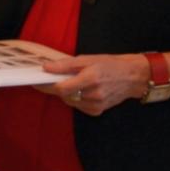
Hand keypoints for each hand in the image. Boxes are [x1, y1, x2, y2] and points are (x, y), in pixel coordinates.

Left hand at [33, 53, 151, 115]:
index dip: (47, 85)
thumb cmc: (110, 65)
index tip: (37, 81)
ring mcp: (96, 105)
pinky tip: (83, 91)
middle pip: (63, 95)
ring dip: (66, 93)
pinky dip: (76, 99)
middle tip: (55, 78)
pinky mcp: (97, 111)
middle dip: (56, 87)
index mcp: (91, 79)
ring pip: (70, 101)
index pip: (61, 88)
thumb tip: (46, 68)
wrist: (132, 77)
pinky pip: (78, 106)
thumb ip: (65, 65)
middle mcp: (94, 94)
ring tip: (74, 82)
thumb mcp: (88, 59)